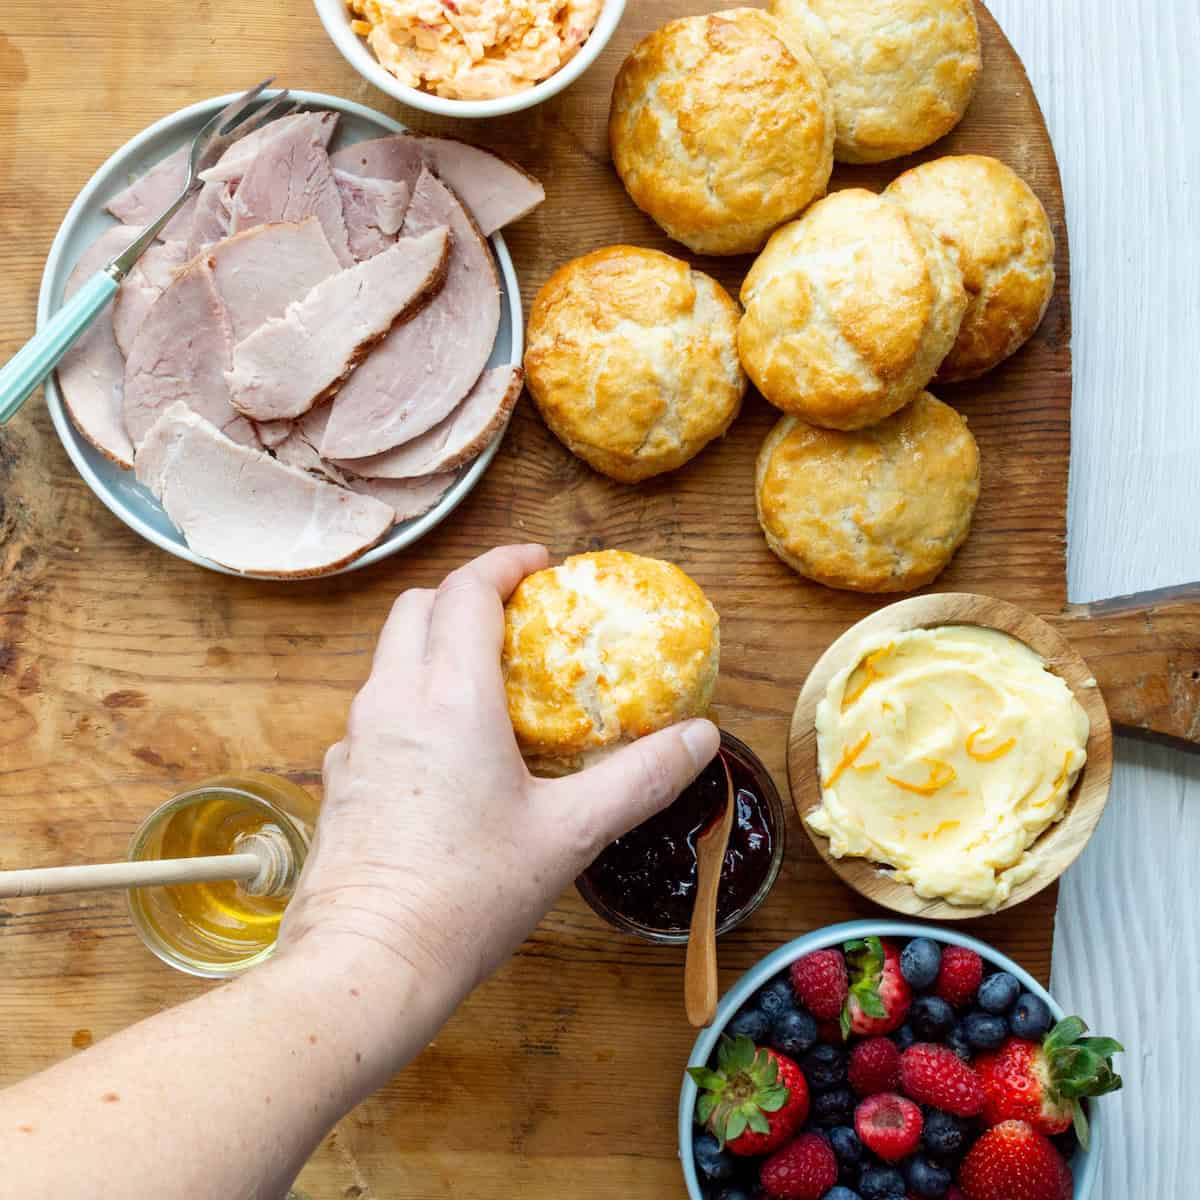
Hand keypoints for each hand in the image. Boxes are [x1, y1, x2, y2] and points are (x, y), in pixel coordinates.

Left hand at [279, 545, 718, 1022]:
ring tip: (487, 679)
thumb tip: (702, 738)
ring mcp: (356, 738)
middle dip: (465, 594)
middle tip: (518, 616)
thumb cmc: (469, 895)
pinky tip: (443, 748)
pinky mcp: (340, 777)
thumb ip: (640, 778)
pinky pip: (375, 707)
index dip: (505, 563)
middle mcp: (392, 699)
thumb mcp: (570, 834)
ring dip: (433, 641)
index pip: (466, 590)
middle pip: (417, 607)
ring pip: (390, 655)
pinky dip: (410, 694)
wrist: (367, 964)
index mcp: (450, 696)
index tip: (541, 564)